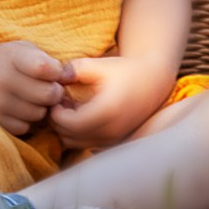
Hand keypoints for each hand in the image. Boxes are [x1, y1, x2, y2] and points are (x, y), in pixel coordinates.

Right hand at [0, 41, 76, 134]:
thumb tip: (70, 78)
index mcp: (12, 57)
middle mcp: (2, 80)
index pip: (46, 69)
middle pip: (48, 95)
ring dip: (40, 108)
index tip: (52, 72)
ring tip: (30, 98)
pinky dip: (26, 121)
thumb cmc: (1, 60)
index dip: (57, 73)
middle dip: (53, 93)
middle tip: (46, 88)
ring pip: (39, 114)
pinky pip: (24, 127)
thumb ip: (48, 61)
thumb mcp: (21, 50)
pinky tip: (19, 109)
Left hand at [45, 54, 173, 147]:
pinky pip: (86, 144)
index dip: (56, 113)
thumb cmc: (126, 70)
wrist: (154, 82)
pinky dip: (79, 133)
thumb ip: (74, 69)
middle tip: (61, 102)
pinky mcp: (114, 142)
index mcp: (107, 110)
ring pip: (76, 143)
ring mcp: (114, 138)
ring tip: (72, 108)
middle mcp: (112, 130)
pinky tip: (83, 115)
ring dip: (68, 129)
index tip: (57, 98)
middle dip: (59, 121)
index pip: (69, 123)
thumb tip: (54, 77)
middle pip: (69, 136)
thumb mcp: (100, 65)